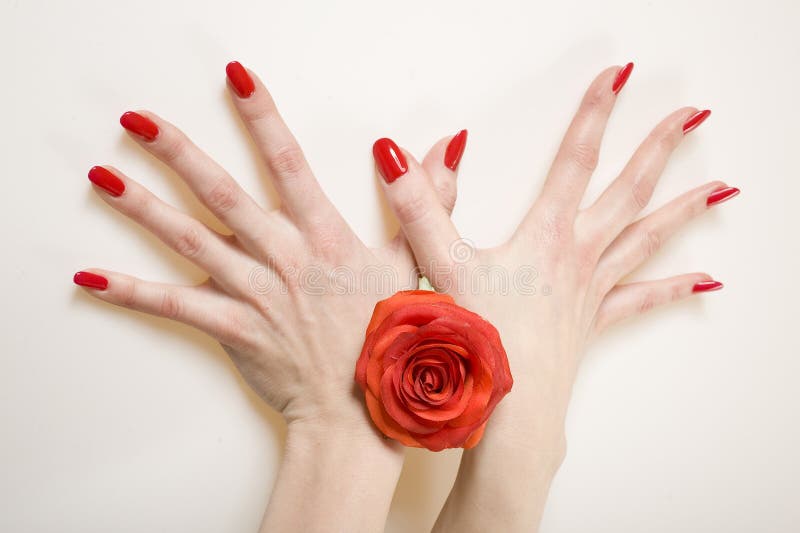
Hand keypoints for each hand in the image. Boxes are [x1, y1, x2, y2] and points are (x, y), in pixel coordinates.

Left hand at [74, 61, 463, 531]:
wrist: (361, 412)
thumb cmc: (390, 337)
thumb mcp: (415, 262)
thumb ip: (429, 198)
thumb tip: (450, 144)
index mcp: (325, 236)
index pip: (289, 163)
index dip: (263, 117)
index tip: (236, 79)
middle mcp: (284, 258)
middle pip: (223, 194)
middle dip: (179, 152)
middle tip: (137, 119)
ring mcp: (254, 294)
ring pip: (191, 242)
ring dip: (143, 207)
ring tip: (102, 175)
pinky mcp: (233, 329)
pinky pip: (176, 307)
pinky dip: (132, 292)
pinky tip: (90, 276)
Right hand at [374, 63, 737, 530]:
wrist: (511, 411)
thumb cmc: (479, 344)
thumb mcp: (442, 268)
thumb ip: (420, 209)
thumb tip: (395, 155)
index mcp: (546, 237)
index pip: (575, 160)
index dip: (594, 112)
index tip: (618, 77)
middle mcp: (580, 256)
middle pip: (629, 190)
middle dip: (660, 148)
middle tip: (693, 116)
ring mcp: (593, 289)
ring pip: (648, 239)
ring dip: (683, 210)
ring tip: (722, 189)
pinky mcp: (595, 321)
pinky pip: (643, 298)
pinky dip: (674, 287)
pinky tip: (704, 280)